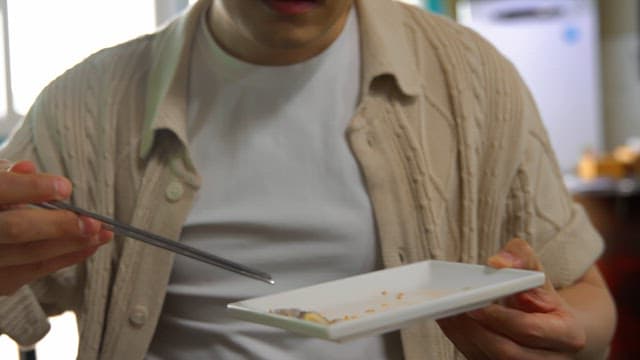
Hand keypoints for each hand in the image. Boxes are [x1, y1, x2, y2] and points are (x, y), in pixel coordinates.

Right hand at [0, 160, 111, 295]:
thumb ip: (8, 175)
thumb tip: (29, 169)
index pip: (0, 190)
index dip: (31, 188)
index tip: (65, 187)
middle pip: (15, 229)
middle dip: (57, 226)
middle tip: (91, 222)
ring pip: (30, 254)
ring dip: (72, 244)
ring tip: (102, 234)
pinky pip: (34, 271)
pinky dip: (65, 258)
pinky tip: (88, 247)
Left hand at [437, 238, 585, 359]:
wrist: (550, 325)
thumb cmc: (541, 295)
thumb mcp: (538, 272)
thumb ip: (521, 258)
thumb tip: (498, 262)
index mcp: (568, 335)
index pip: (529, 330)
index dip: (499, 317)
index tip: (475, 303)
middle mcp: (550, 359)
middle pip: (506, 352)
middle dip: (475, 329)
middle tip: (452, 307)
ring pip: (489, 358)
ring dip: (462, 335)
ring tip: (444, 310)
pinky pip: (476, 358)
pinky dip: (459, 339)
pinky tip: (447, 320)